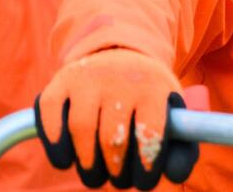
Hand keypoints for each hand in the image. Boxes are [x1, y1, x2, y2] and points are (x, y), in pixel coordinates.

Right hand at [35, 48, 199, 189]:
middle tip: (118, 181)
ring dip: (86, 163)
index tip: (144, 182)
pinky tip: (66, 160)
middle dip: (116, 169)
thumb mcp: (172, 114)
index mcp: (153, 87)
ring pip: (81, 128)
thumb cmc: (148, 97)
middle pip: (113, 136)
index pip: (149, 132)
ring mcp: (88, 77)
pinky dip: (55, 144)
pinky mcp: (61, 81)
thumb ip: (182, 148)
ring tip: (94, 176)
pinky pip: (50, 115)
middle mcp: (120, 79)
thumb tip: (175, 176)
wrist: (121, 54)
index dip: (147, 163)